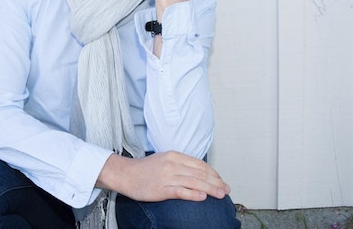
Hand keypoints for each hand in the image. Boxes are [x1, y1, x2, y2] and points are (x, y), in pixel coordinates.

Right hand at [96, 151, 230, 201]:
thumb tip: (198, 172)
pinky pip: (180, 191)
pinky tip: (203, 197)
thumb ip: (181, 164)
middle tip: (226, 190)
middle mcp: (172, 164)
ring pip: (194, 182)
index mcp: (174, 156)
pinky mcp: (161, 189)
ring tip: (221, 195)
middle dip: (216, 182)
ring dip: (210, 189)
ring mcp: (167, 177)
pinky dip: (193, 194)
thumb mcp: (164, 160)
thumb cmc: (145, 169)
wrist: (125, 174)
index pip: (200, 164)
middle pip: (200, 173)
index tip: (221, 181)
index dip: (214, 173)